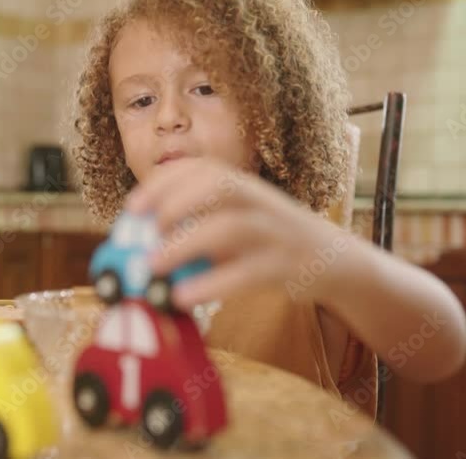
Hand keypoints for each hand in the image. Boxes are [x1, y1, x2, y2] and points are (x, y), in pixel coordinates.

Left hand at [125, 157, 350, 308]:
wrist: (332, 260)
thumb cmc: (268, 241)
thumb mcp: (235, 224)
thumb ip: (197, 228)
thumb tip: (141, 247)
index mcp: (243, 186)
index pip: (200, 169)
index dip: (163, 183)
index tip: (133, 207)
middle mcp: (259, 201)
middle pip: (218, 186)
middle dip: (176, 202)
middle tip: (146, 231)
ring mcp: (275, 232)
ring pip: (231, 226)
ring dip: (187, 243)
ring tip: (153, 265)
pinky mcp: (285, 266)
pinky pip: (247, 273)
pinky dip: (212, 284)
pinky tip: (183, 296)